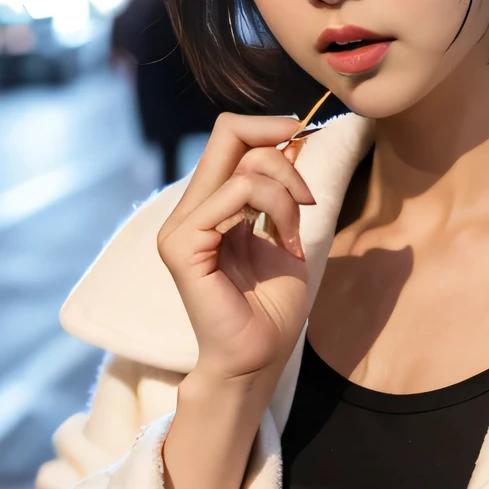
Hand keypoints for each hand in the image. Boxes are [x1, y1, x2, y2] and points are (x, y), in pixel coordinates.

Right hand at [156, 112, 315, 385]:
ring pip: (244, 165)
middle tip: (307, 199)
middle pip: (229, 134)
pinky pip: (234, 194)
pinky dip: (274, 211)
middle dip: (282, 154)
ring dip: (287, 196)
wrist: (258, 360)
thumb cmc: (271, 310)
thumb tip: (292, 138)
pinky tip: (286, 246)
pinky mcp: (183, 245)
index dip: (267, 128)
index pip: (229, 138)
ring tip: (294, 239)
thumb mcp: (284, 236)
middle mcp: (189, 210)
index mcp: (209, 206)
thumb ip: (280, 191)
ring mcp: (181, 227)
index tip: (303, 140)